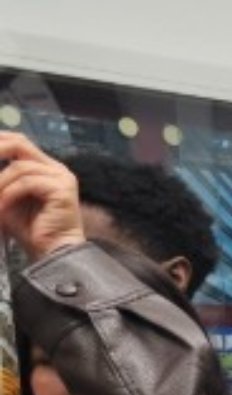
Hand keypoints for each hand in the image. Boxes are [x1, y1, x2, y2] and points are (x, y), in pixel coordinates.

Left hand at [0, 133, 89, 262]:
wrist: (52, 252)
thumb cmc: (30, 229)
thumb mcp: (6, 197)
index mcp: (45, 168)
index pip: (19, 142)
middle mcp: (56, 168)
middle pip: (20, 144)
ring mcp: (62, 178)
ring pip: (20, 167)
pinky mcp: (63, 189)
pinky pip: (28, 183)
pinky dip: (9, 194)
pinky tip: (2, 208)